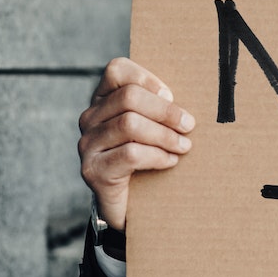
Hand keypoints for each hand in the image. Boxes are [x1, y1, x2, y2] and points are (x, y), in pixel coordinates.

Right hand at [78, 57, 196, 230]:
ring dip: (165, 135)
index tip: (172, 96)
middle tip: (189, 125)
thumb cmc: (146, 160)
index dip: (147, 78)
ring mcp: (88, 144)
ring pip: (130, 124)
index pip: (117, 70)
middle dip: (165, 111)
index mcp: (102, 100)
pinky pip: (130, 154)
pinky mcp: (93, 170)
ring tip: (184, 146)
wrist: (127, 206)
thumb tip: (189, 100)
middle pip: (128, 98)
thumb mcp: (152, 128)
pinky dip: (157, 156)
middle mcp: (89, 119)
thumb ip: (159, 109)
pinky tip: (170, 161)